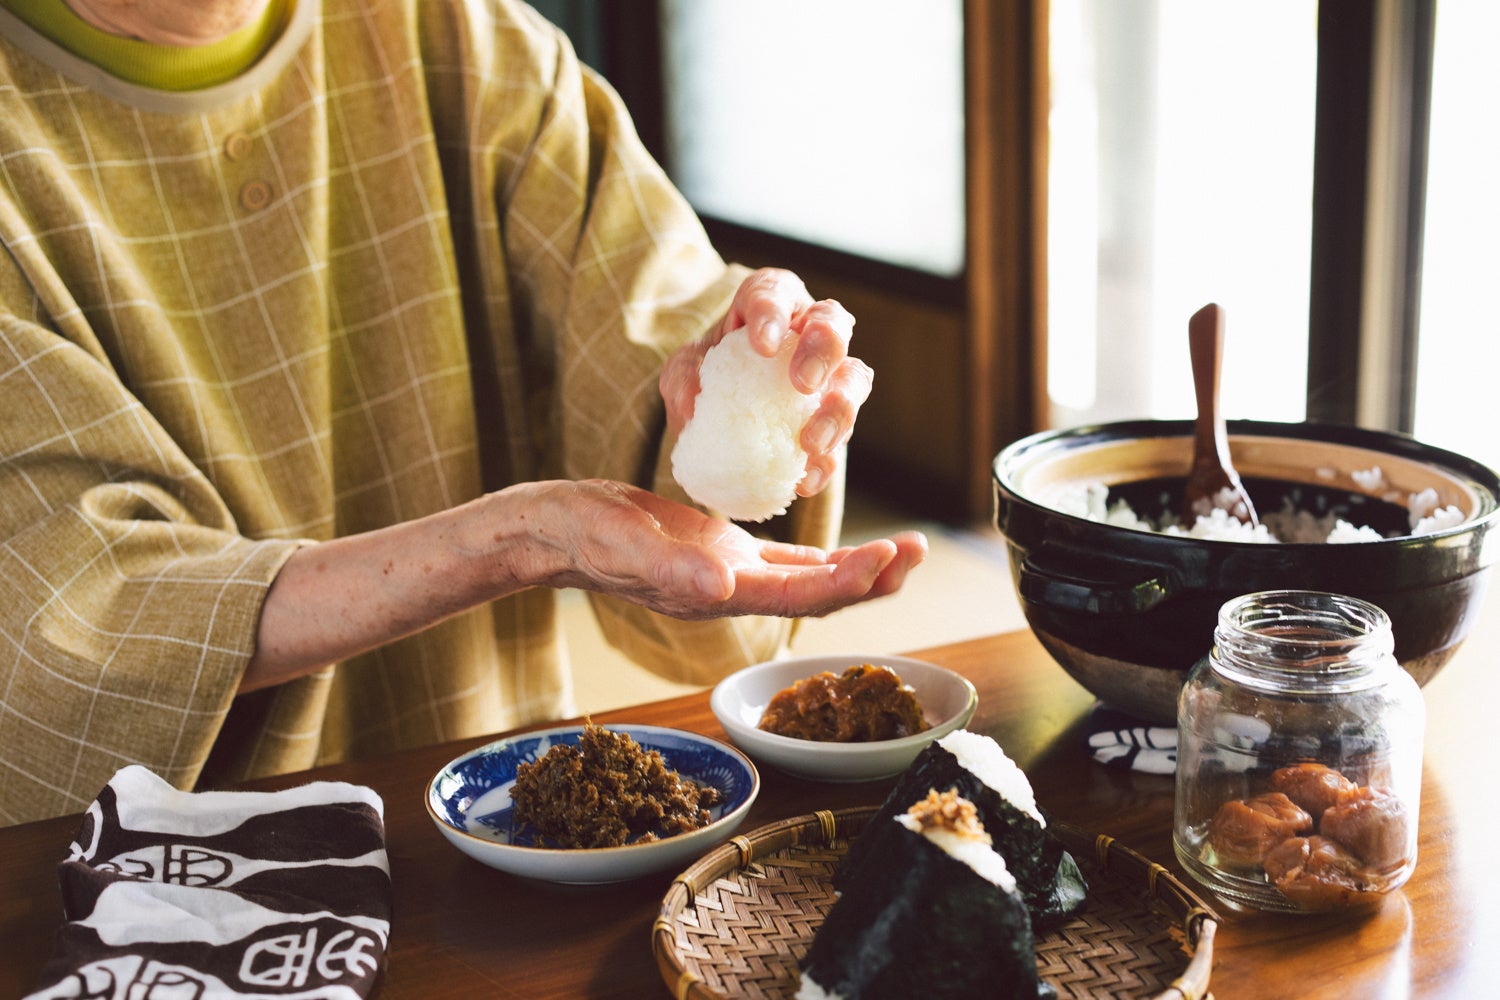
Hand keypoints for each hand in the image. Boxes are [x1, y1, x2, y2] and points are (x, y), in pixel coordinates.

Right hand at [541, 481, 925, 619]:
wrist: (558, 531)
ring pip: (809, 579)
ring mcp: (730, 574)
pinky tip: (852, 552)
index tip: (887, 558)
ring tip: (905, 550)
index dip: (846, 582)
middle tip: (918, 551)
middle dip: (871, 577)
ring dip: (858, 569)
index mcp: (715, 591)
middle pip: (817, 592)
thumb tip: (722, 583)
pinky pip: (786, 561)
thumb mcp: (624, 543)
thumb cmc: (585, 534)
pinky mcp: (723, 553)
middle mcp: (732, 590)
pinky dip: (824, 557)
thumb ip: (671, 566)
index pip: (796, 593)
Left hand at [660, 268, 872, 497]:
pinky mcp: (833, 419)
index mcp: (768, 304)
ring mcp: (829, 374)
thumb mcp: (682, 372)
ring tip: (810, 443)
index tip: (762, 344)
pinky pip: (842, 437)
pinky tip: (805, 480)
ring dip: (839, 410)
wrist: (715, 418)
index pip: (775, 292)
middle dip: (824, 351)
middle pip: (833, 324)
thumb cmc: (703, 376)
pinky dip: (826, 461)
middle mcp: (808, 330)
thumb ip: (684, 379)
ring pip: (854, 378)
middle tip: (802, 384)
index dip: (774, 312)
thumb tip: (694, 402)